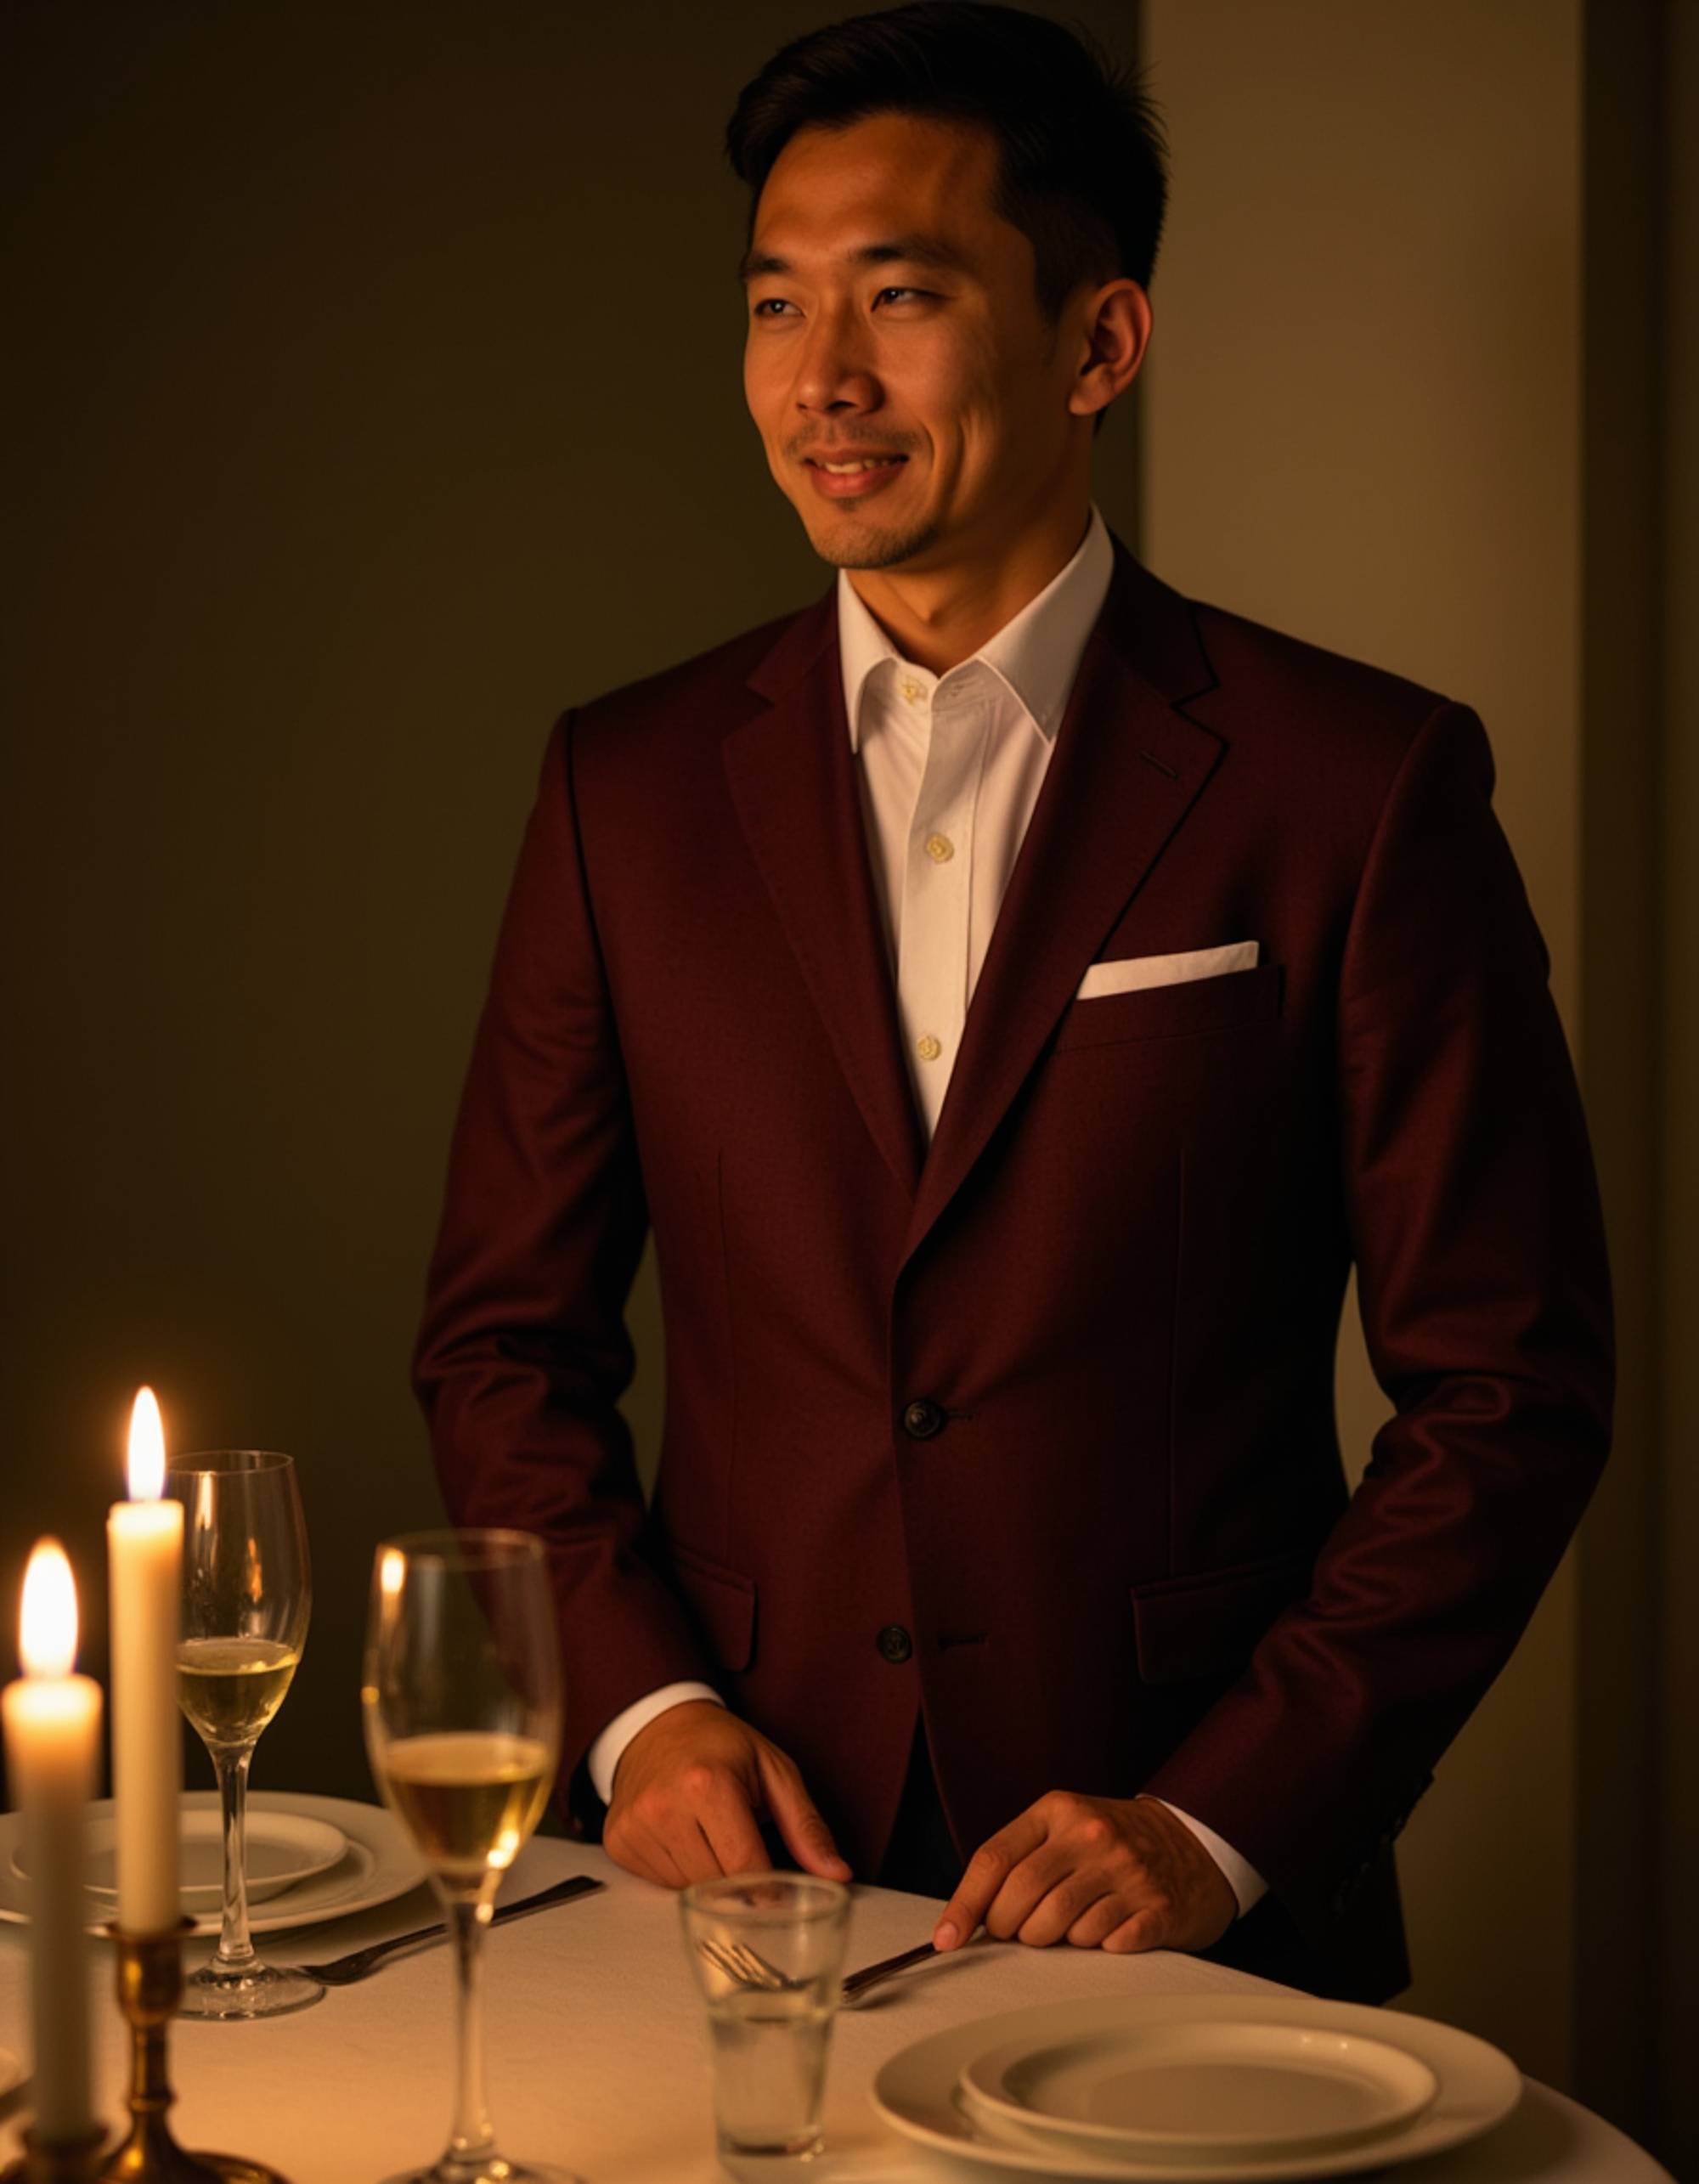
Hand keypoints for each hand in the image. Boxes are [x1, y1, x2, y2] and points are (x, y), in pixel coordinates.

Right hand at [603, 1700, 852, 1888]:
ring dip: (709, 1878)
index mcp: (708, 1784)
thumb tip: (838, 1874)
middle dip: (740, 1881)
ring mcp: (636, 1826)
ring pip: (688, 1891)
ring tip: (713, 1837)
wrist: (658, 1725)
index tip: (783, 1892)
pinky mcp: (618, 1842)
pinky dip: (680, 1873)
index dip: (771, 1889)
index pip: (746, 1867)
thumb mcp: (774, 1771)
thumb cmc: (722, 1746)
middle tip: (748, 1851)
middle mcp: (664, 1806)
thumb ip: (806, 1825)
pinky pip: (660, 1885)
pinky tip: (686, 1839)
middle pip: (717, 1885)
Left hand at [932, 1791, 1236, 1954]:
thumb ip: (1018, 1859)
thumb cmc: (1112, 1842)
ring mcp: (1127, 1872)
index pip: (994, 1860)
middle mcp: (1092, 1837)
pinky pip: (1105, 1945)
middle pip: (1021, 1898)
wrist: (1193, 1842)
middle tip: (1020, 1931)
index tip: (946, 1940)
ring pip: (1059, 1927)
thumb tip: (967, 1916)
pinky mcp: (1157, 1910)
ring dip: (1052, 1940)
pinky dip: (1097, 1947)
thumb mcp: (1063, 1827)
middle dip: (1009, 1928)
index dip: (964, 1905)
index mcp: (1058, 1811)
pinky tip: (1107, 1930)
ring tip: (1067, 1926)